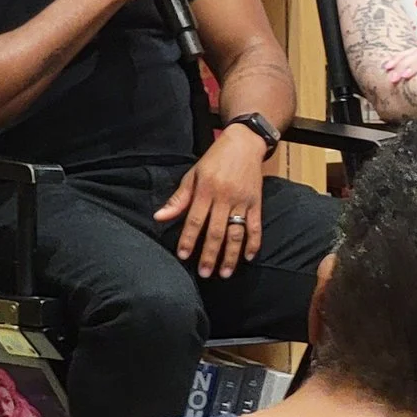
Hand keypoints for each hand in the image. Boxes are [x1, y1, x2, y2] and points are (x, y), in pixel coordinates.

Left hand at [155, 126, 266, 277]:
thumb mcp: (193, 175)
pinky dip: (254, 242)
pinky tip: (249, 257)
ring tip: (224, 272)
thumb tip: (159, 217)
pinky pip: (256, 225)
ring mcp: (243, 201)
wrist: (244, 143)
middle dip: (210, 254)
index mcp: (206, 190)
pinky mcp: (257, 202)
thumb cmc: (214, 160)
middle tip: (204, 273)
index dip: (189, 239)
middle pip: (216, 231)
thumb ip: (178, 198)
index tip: (184, 256)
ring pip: (236, 232)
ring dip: (231, 254)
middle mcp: (225, 197)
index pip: (195, 220)